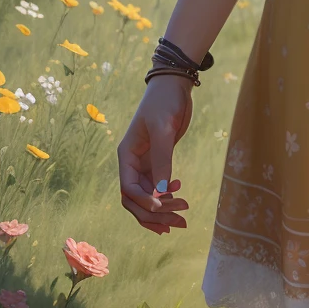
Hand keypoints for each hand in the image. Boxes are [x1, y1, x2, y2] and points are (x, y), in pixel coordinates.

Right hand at [117, 75, 193, 233]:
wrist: (175, 86)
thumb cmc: (164, 102)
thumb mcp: (163, 129)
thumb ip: (162, 160)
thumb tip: (162, 193)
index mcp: (126, 155)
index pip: (128, 189)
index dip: (144, 202)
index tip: (163, 205)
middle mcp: (132, 163)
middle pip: (136, 199)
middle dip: (155, 213)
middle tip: (178, 222)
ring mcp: (145, 164)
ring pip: (148, 197)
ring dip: (163, 210)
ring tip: (182, 218)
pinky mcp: (158, 162)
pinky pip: (157, 188)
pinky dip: (167, 197)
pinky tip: (180, 196)